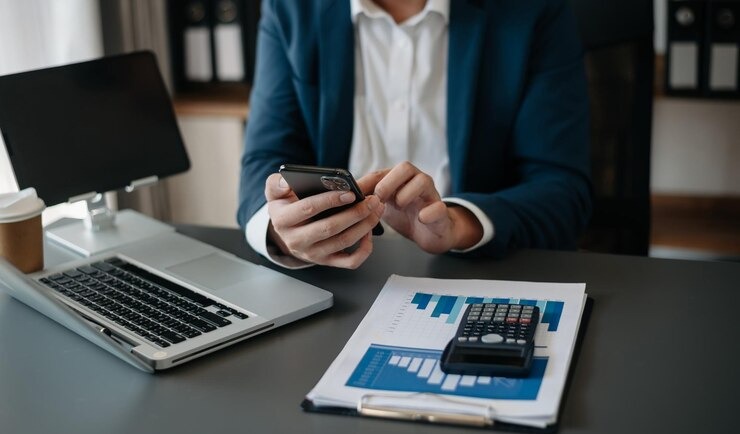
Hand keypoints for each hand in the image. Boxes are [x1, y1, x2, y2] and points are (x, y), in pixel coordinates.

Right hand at [264, 173, 384, 267]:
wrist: (288, 230)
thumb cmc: (287, 206)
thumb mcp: (275, 192)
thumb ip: (276, 183)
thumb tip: (286, 183)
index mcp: (282, 220)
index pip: (308, 209)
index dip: (330, 200)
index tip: (350, 192)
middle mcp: (296, 241)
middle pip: (329, 228)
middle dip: (354, 213)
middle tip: (372, 200)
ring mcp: (312, 254)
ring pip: (343, 242)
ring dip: (364, 226)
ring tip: (376, 209)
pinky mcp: (326, 261)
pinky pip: (350, 262)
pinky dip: (364, 249)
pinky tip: (370, 232)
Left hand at [360, 162, 482, 252]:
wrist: (430, 233)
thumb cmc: (405, 215)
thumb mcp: (383, 206)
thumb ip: (368, 200)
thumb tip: (342, 199)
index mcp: (400, 180)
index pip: (381, 172)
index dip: (366, 182)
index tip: (354, 193)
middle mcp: (416, 182)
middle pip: (405, 167)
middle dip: (388, 182)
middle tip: (378, 199)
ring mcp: (431, 195)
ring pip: (424, 180)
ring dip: (407, 194)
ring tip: (399, 207)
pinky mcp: (441, 212)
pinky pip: (439, 207)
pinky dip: (428, 213)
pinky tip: (420, 218)